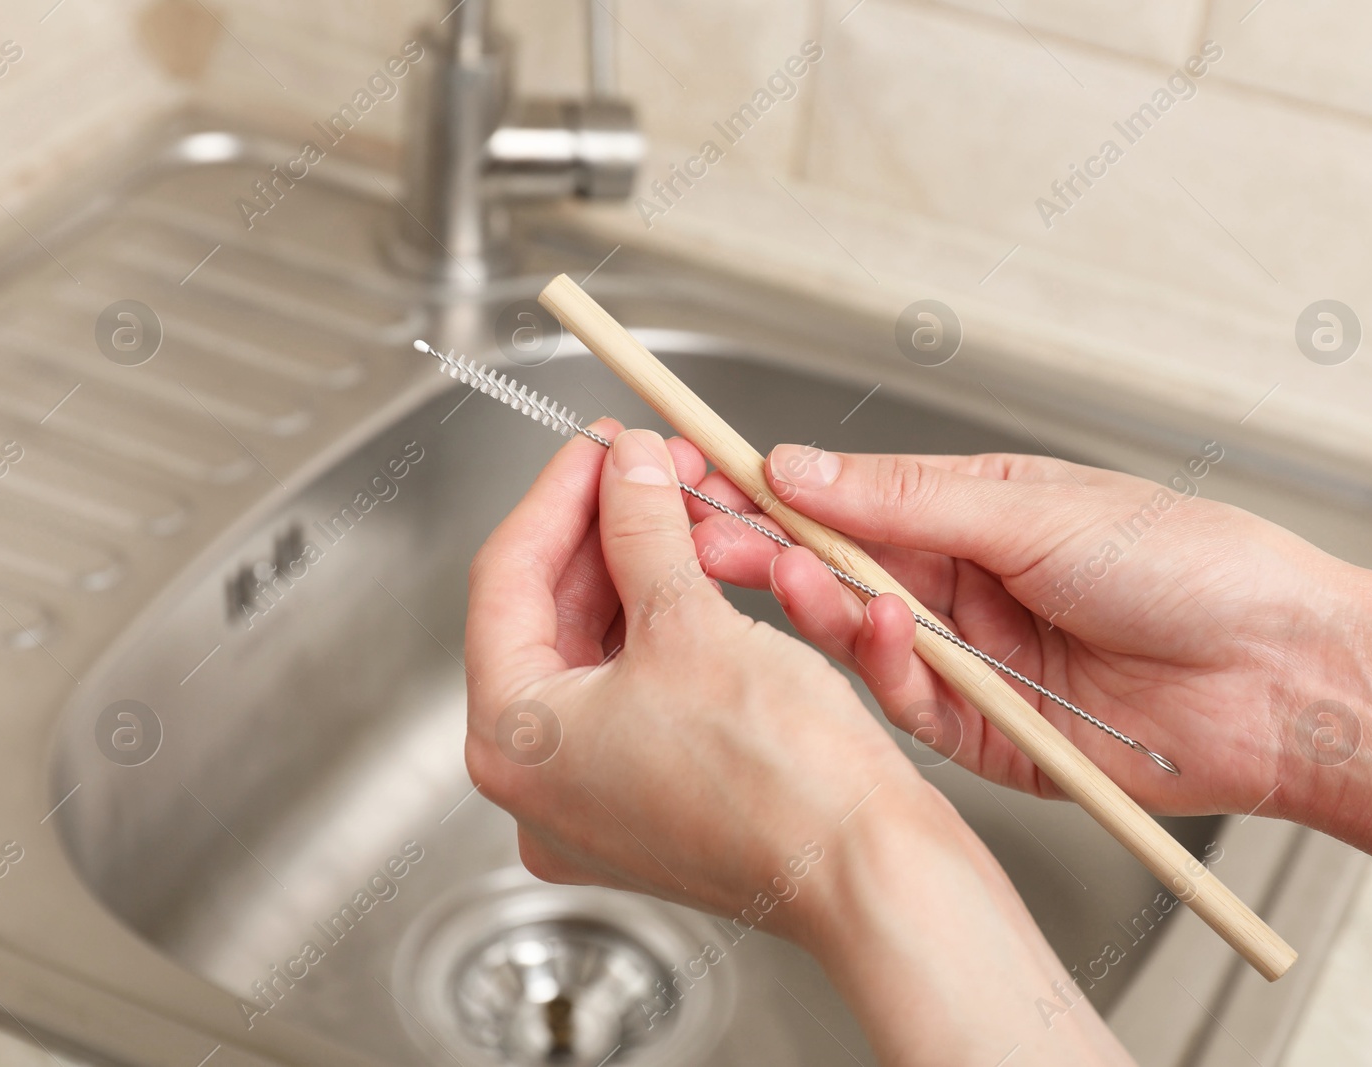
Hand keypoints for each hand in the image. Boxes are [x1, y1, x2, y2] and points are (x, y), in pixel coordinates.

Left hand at [464, 424, 1133, 1064]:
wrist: (867, 868)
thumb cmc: (780, 778)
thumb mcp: (691, 621)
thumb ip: (640, 527)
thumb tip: (626, 468)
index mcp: (513, 741)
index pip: (505, 580)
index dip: (558, 495)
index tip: (597, 443)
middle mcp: (538, 783)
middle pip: (548, 615)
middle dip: (604, 529)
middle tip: (648, 463)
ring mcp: (593, 800)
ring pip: (596, 650)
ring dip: (637, 570)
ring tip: (680, 502)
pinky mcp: (651, 803)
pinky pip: (636, 691)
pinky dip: (661, 627)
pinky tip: (696, 571)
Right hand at [684, 443, 1371, 820]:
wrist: (1284, 675)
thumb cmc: (1190, 563)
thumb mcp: (1031, 506)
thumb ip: (903, 498)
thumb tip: (802, 466)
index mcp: (974, 515)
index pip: (847, 499)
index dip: (774, 488)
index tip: (703, 472)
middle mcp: (965, 587)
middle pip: (838, 570)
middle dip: (772, 551)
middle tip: (707, 536)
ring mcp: (974, 662)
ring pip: (862, 638)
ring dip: (821, 608)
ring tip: (790, 575)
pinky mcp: (987, 734)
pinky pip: (911, 704)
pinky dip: (888, 670)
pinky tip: (886, 635)